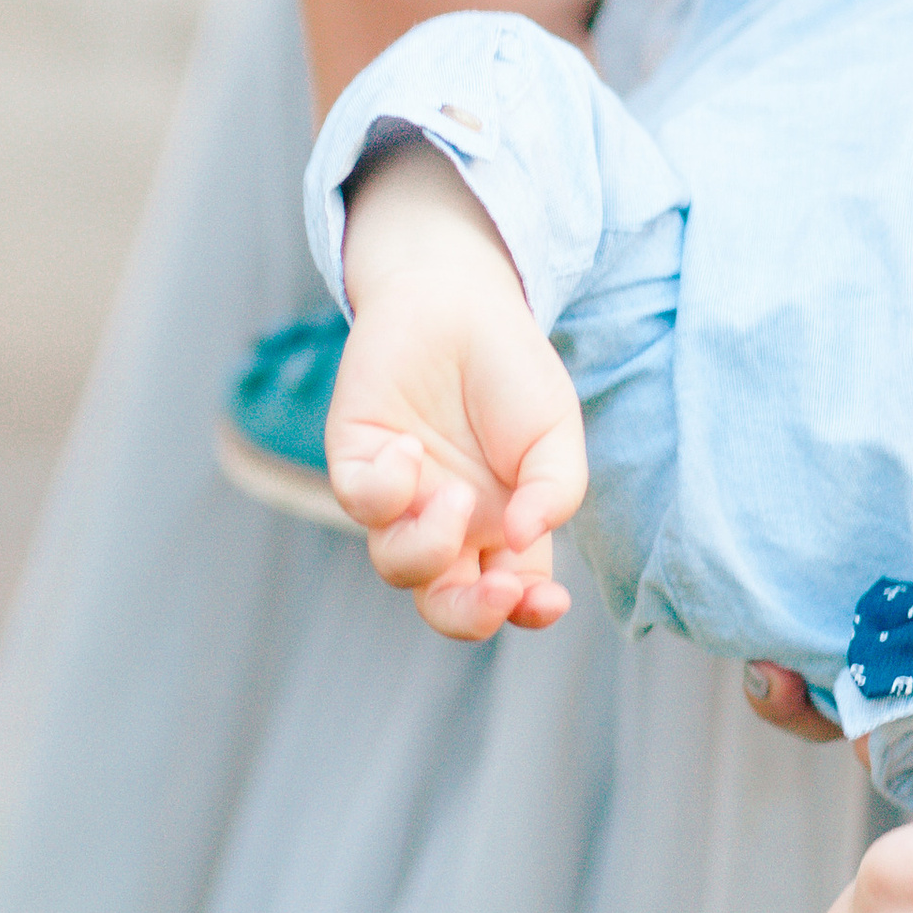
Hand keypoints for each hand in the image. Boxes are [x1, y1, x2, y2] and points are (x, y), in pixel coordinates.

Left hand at [326, 141, 587, 639]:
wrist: (458, 299)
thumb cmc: (511, 370)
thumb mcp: (555, 430)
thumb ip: (555, 489)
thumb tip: (523, 541)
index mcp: (503, 526)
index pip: (511, 594)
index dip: (528, 612)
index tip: (550, 601)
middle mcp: (449, 524)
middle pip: (446, 604)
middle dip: (471, 614)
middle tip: (497, 589)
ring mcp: (401, 499)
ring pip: (397, 565)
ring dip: (431, 544)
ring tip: (456, 492)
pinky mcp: (357, 463)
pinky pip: (360, 506)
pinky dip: (388, 488)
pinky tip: (409, 445)